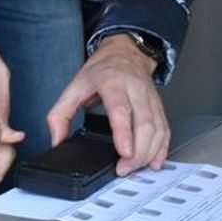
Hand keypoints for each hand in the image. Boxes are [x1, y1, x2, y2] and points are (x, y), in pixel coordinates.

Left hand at [46, 34, 167, 175]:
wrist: (124, 52)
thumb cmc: (101, 70)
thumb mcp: (74, 86)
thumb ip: (60, 114)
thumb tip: (57, 140)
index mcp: (112, 83)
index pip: (120, 110)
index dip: (124, 133)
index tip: (124, 152)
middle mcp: (135, 89)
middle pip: (144, 124)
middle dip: (138, 152)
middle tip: (125, 168)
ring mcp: (150, 98)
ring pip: (157, 129)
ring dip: (149, 153)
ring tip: (135, 167)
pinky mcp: (158, 106)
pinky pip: (164, 129)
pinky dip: (161, 148)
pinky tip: (155, 160)